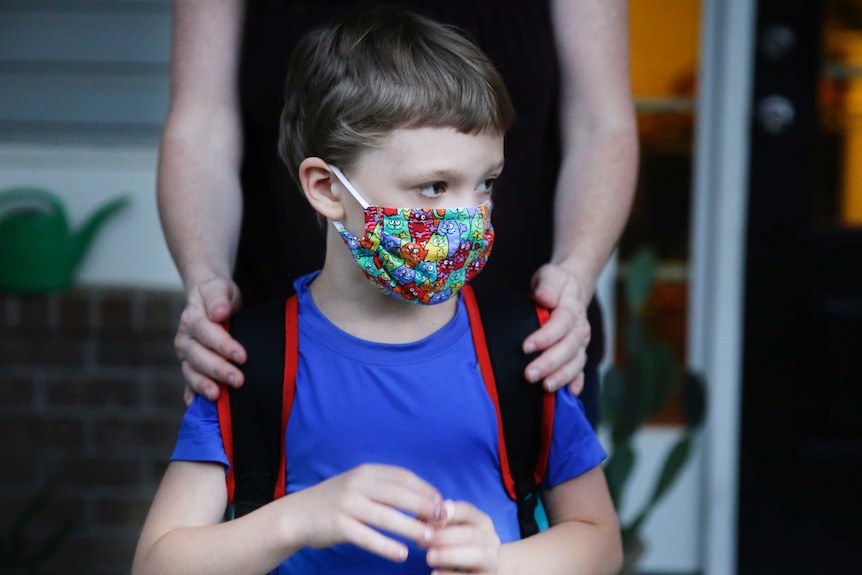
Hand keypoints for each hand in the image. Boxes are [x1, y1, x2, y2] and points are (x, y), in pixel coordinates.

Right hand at [175, 276, 245, 403]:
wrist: (208, 298)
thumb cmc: (218, 294)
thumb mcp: (220, 288)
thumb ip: (218, 298)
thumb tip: (218, 313)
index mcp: (192, 319)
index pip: (206, 333)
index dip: (223, 345)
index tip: (242, 356)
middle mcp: (185, 339)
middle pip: (199, 357)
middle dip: (218, 370)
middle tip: (238, 380)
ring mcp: (186, 356)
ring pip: (191, 372)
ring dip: (203, 385)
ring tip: (217, 396)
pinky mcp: (191, 367)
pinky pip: (189, 383)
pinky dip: (191, 394)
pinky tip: (196, 405)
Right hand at [291, 464, 443, 562]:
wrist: (298, 515)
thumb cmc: (336, 502)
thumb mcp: (359, 486)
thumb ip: (385, 489)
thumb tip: (423, 499)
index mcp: (366, 472)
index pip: (403, 477)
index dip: (425, 489)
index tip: (442, 503)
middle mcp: (358, 484)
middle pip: (399, 495)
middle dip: (424, 507)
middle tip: (442, 520)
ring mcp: (347, 504)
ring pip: (386, 516)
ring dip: (411, 528)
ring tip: (429, 539)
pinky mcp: (339, 525)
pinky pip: (367, 537)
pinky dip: (386, 546)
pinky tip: (401, 554)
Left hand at [425, 500, 499, 574]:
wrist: (478, 570)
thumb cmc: (459, 545)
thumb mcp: (453, 531)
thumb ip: (440, 523)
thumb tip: (421, 516)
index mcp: (482, 521)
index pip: (467, 511)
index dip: (447, 513)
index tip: (427, 519)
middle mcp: (491, 539)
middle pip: (470, 534)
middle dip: (444, 537)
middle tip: (421, 541)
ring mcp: (491, 560)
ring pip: (476, 556)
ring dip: (450, 555)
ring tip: (429, 557)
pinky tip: (435, 573)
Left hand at [524, 263, 590, 393]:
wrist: (571, 289)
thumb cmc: (555, 284)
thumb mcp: (550, 277)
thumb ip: (547, 286)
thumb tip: (545, 299)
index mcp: (572, 309)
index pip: (560, 324)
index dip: (545, 337)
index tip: (526, 347)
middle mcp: (580, 329)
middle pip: (568, 348)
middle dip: (549, 364)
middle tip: (529, 375)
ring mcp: (580, 344)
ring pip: (575, 363)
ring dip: (561, 377)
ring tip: (545, 388)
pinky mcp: (578, 353)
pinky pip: (580, 370)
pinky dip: (577, 382)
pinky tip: (570, 394)